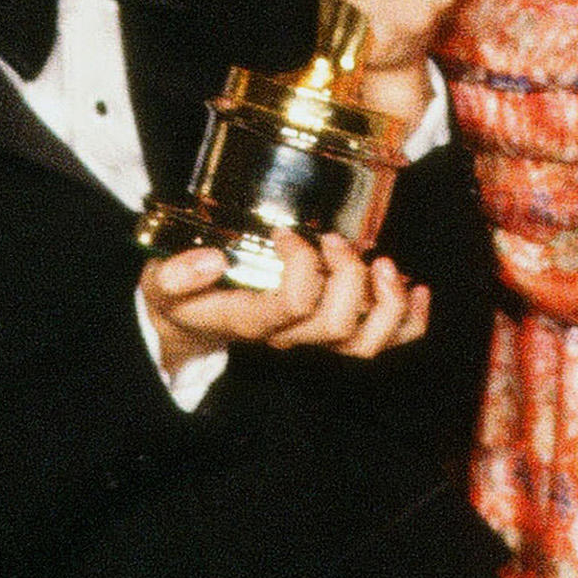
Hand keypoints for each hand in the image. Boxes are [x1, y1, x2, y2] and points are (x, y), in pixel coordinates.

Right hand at [142, 232, 430, 374]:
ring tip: (382, 264)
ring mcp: (313, 337)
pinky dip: (408, 320)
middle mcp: (287, 336)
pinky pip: (382, 342)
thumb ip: (175, 274)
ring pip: (366, 344)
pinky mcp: (330, 332)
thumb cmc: (180, 295)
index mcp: (251, 320)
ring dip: (387, 303)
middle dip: (348, 277)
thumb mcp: (161, 282)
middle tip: (333, 240)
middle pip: (337, 327)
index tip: (286, 233)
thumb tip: (211, 260)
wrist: (188, 324)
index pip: (293, 305)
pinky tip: (416, 288)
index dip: (302, 265)